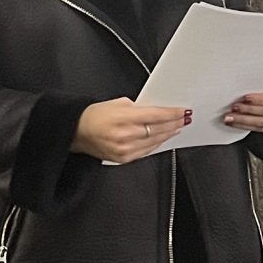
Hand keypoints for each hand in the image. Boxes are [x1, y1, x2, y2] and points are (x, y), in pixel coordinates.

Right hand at [75, 97, 190, 162]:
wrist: (77, 132)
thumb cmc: (94, 116)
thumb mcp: (118, 103)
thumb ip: (139, 107)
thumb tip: (156, 111)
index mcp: (124, 118)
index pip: (156, 116)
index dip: (173, 114)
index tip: (183, 111)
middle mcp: (125, 136)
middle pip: (158, 130)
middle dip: (174, 124)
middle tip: (185, 119)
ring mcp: (125, 149)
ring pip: (155, 142)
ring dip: (169, 134)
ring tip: (178, 127)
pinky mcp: (124, 159)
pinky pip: (147, 151)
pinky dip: (157, 144)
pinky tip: (163, 138)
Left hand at [224, 82, 262, 135]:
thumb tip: (244, 81)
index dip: (260, 98)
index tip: (246, 97)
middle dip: (248, 109)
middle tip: (234, 106)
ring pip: (262, 122)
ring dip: (243, 120)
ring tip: (230, 116)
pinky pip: (258, 129)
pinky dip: (244, 125)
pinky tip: (235, 122)